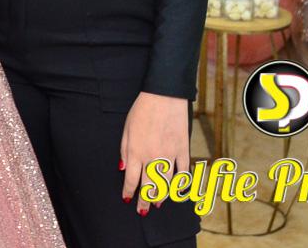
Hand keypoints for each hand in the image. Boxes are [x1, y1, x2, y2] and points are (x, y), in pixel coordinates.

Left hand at [120, 91, 190, 215]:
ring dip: (161, 196)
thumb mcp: (126, 129)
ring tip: (158, 203)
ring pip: (166, 183)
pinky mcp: (183, 150)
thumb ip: (124, 151)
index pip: (132, 180)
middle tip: (143, 211)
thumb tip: (123, 169)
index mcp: (136, 152)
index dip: (129, 192)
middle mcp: (152, 158)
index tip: (127, 199)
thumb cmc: (142, 111)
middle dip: (145, 201)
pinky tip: (178, 189)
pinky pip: (183, 171)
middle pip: (149, 186)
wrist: (164, 96)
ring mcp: (170, 155)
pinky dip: (181, 182)